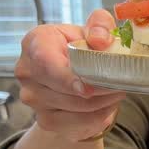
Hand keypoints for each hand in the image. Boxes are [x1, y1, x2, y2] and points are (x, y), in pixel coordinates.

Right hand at [15, 9, 124, 141]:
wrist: (71, 77)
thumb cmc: (81, 48)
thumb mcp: (94, 29)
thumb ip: (100, 25)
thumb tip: (100, 40)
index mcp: (35, 42)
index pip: (44, 62)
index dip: (66, 78)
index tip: (88, 89)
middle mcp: (27, 71)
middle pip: (63, 89)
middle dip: (97, 90)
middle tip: (121, 85)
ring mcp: (32, 98)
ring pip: (74, 108)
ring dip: (102, 103)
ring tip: (116, 92)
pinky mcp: (45, 120)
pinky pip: (77, 124)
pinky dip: (98, 116)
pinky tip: (107, 105)